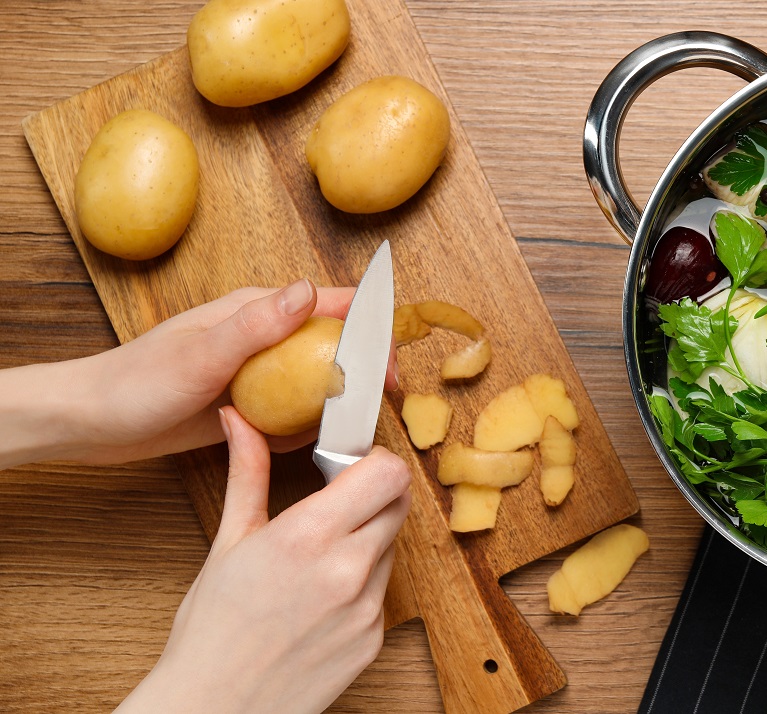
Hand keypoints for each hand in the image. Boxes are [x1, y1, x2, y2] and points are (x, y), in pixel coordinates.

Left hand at [68, 279, 397, 463]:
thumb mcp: (202, 355)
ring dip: (338, 401)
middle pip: (335, 343)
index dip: (373, 329)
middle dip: (365, 370)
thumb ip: (257, 325)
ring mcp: (256, 371)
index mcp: (256, 310)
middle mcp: (263, 336)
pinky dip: (306, 427)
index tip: (391, 366)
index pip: (333, 304)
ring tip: (351, 428)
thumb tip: (310, 292)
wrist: (91, 423)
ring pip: (317, 379)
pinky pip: (292, 412)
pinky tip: (303, 445)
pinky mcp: (246, 403)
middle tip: (379, 405)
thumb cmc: (137, 385)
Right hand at [116, 407, 411, 713]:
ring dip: (367, 540)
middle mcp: (347, 569)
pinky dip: (362, 583)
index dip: (375, 461)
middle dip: (373, 494)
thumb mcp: (228, 542)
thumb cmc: (211, 631)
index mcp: (308, 536)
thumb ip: (248, 472)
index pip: (387, 473)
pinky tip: (321, 597)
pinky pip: (384, 590)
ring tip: (317, 559)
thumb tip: (238, 420)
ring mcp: (366, 607)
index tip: (352, 464)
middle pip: (398, 503)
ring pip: (391, 545)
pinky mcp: (375, 637)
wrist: (216, 708)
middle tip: (337, 503)